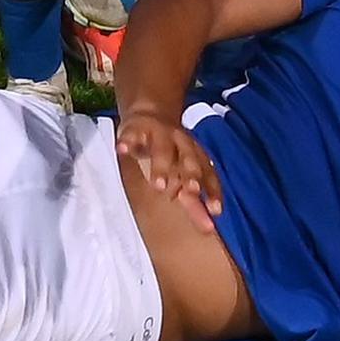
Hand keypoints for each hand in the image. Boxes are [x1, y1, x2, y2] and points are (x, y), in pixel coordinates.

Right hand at [113, 105, 220, 221]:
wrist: (149, 111)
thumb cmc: (171, 152)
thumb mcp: (183, 174)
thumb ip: (193, 201)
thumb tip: (209, 228)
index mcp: (195, 155)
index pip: (207, 174)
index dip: (212, 191)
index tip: (216, 211)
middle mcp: (180, 144)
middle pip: (188, 158)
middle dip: (190, 174)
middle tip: (191, 191)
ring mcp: (158, 135)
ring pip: (162, 149)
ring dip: (161, 166)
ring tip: (158, 185)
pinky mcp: (136, 129)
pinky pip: (132, 135)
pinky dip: (128, 142)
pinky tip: (123, 150)